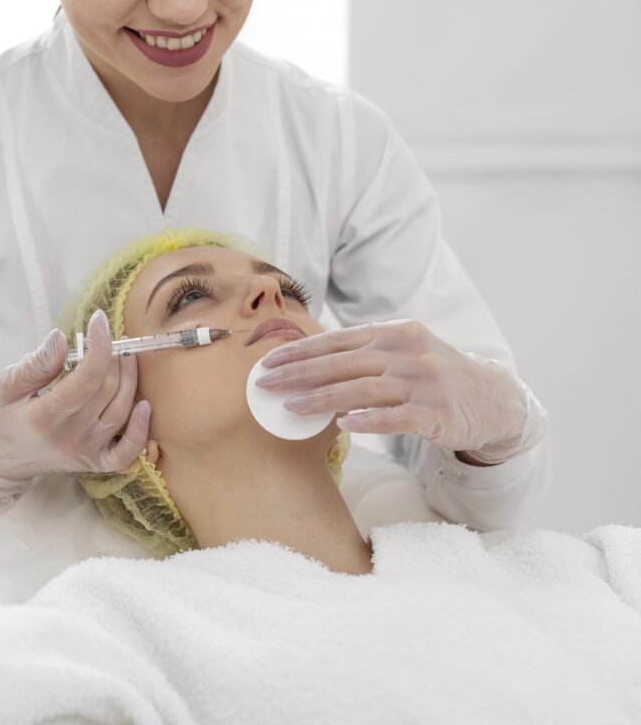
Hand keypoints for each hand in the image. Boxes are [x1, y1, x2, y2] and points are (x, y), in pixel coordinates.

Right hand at [0, 309, 150, 499]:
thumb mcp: (3, 385)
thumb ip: (35, 365)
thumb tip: (60, 337)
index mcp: (44, 417)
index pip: (87, 377)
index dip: (99, 344)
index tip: (98, 319)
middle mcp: (68, 438)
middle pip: (107, 390)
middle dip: (113, 354)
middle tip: (106, 334)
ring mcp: (82, 453)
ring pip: (120, 412)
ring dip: (129, 378)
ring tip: (123, 353)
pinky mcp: (90, 462)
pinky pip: (124, 453)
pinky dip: (140, 432)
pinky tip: (144, 406)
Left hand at [256, 319, 545, 461]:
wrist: (493, 399)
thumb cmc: (434, 375)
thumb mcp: (403, 352)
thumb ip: (364, 353)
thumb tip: (310, 363)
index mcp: (393, 332)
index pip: (336, 340)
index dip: (299, 351)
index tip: (267, 362)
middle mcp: (406, 351)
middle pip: (342, 363)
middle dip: (298, 373)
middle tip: (264, 384)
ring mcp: (422, 381)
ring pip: (362, 389)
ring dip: (322, 399)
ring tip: (291, 407)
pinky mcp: (437, 412)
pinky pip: (396, 417)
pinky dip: (369, 421)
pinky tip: (344, 426)